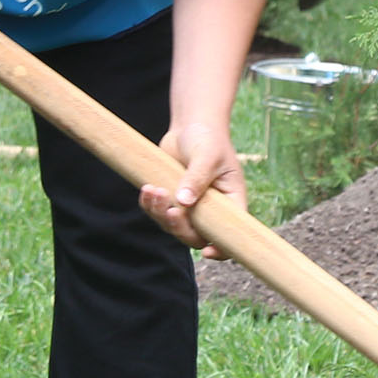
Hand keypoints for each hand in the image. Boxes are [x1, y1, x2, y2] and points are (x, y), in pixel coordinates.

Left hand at [140, 124, 247, 254]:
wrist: (191, 125)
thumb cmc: (208, 138)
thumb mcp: (207, 155)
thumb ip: (196, 178)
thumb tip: (184, 203)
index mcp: (230, 202)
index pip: (229, 233)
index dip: (221, 249)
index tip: (206, 251)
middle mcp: (211, 209)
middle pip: (195, 236)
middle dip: (179, 227)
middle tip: (171, 210)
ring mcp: (190, 207)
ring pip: (174, 226)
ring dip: (160, 214)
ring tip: (152, 190)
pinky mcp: (172, 199)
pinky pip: (159, 214)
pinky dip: (150, 206)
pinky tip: (146, 190)